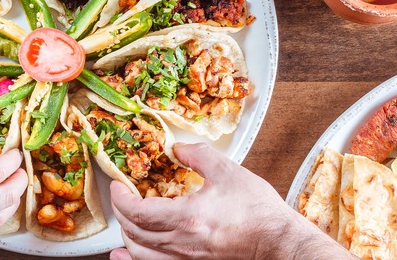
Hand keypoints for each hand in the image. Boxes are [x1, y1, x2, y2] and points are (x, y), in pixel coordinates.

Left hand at [108, 143, 352, 259]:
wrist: (279, 242)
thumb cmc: (258, 210)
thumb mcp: (227, 171)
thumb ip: (197, 155)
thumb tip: (176, 149)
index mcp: (187, 218)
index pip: (137, 212)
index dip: (120, 198)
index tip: (118, 184)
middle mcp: (182, 244)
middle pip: (134, 233)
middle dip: (121, 212)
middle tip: (122, 195)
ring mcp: (186, 259)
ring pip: (140, 253)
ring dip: (127, 235)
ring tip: (125, 219)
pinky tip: (125, 255)